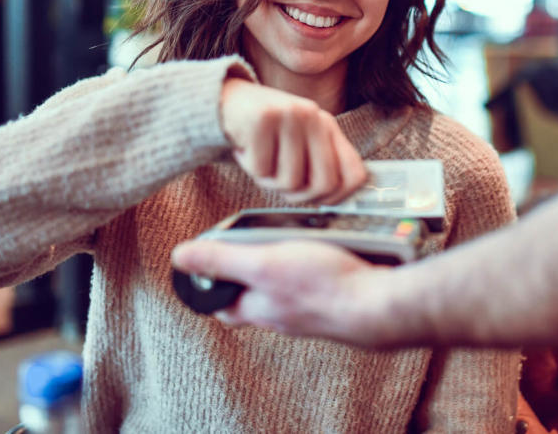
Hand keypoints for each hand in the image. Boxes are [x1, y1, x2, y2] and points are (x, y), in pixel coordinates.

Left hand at [171, 238, 390, 345]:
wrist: (377, 305)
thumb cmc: (323, 284)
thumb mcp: (263, 263)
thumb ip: (222, 260)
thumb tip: (179, 257)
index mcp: (258, 308)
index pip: (222, 306)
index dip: (210, 287)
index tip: (208, 265)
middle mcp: (282, 316)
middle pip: (254, 298)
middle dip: (249, 275)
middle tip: (252, 247)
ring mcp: (310, 313)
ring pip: (285, 293)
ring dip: (283, 270)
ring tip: (290, 241)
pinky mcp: (335, 303)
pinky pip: (315, 287)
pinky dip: (314, 270)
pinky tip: (325, 252)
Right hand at [218, 78, 367, 203]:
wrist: (225, 101)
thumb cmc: (266, 131)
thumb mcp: (299, 141)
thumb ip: (319, 164)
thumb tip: (335, 198)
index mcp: (328, 126)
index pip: (355, 173)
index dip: (338, 197)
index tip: (318, 200)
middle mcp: (314, 117)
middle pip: (324, 184)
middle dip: (300, 196)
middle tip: (280, 185)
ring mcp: (290, 117)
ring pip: (289, 181)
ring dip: (269, 181)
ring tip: (260, 161)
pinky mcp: (262, 120)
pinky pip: (261, 170)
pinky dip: (249, 167)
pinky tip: (244, 149)